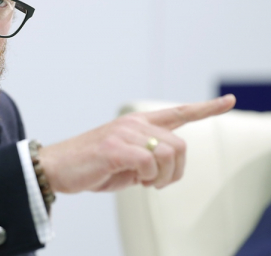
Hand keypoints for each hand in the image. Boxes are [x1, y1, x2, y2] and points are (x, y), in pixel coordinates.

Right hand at [39, 94, 235, 192]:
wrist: (56, 167)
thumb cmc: (91, 167)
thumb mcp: (126, 163)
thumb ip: (147, 158)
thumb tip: (164, 168)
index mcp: (136, 124)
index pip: (177, 112)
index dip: (206, 108)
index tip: (228, 100)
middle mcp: (133, 124)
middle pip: (180, 145)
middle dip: (176, 172)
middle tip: (157, 184)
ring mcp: (124, 133)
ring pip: (169, 154)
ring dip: (163, 177)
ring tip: (145, 183)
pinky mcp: (115, 147)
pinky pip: (150, 163)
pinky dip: (148, 178)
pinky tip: (136, 180)